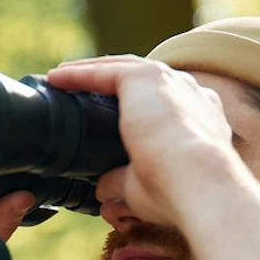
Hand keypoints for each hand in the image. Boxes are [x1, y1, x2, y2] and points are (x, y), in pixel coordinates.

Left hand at [46, 56, 241, 226]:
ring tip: (63, 78)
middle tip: (84, 88)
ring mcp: (171, 81)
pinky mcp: (146, 78)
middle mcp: (191, 94)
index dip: (140, 106)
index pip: (167, 104)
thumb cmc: (178, 191)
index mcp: (202, 119)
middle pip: (145, 80)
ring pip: (124, 69)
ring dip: (91, 72)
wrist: (196, 181)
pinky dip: (79, 74)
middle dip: (114, 82)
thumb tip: (102, 190)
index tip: (115, 114)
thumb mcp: (145, 188)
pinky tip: (57, 78)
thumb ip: (122, 182)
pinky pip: (105, 71)